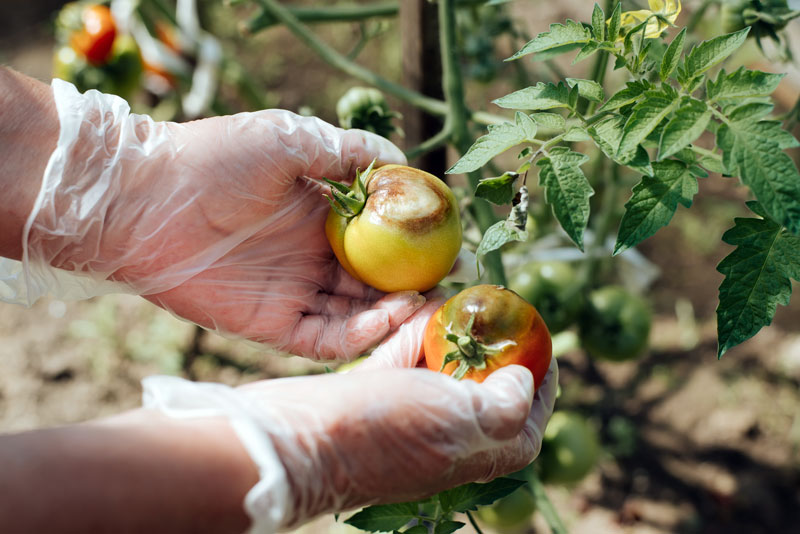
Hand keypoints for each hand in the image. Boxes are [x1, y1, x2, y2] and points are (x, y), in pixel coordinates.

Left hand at [22, 80, 423, 359]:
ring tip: (422, 308)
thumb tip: (399, 158)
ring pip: (354, 316)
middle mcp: (310, 258)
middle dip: (410, 289)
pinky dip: (356, 336)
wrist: (141, 199)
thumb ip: (345, 151)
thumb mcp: (288, 140)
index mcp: (318, 216)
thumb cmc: (213, 159)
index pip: (377, 241)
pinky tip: (383, 320)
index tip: (446, 246)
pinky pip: (323, 338)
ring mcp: (292, 293)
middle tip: (444, 289)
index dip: (411, 247)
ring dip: (390, 316)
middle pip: (373, 284)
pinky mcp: (269, 324)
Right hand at [144, 301, 558, 529]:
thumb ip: (503, 405)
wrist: (294, 442)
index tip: (537, 331)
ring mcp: (410, 416)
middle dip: (491, 344)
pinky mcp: (376, 397)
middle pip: (484, 384)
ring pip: (442, 367)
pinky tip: (423, 305)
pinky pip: (404, 360)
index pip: (529, 412)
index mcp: (479, 449)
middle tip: (495, 303)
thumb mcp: (457, 419)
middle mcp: (448, 435)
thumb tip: (525, 382)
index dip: (540, 372)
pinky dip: (414, 334)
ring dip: (452, 332)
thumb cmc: (380, 434)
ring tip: (463, 294)